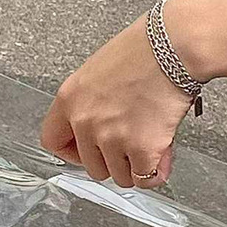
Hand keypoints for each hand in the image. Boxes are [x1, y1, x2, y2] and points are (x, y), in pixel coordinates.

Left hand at [40, 14, 192, 188]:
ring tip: (151, 143)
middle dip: (113, 161)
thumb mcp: (100, 72)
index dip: (73, 153)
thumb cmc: (145, 50)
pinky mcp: (141, 150)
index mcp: (70, 99)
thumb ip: (94, 105)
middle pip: (92, 167)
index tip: (88, 151)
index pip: (53, 141)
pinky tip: (163, 156)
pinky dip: (156, 172)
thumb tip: (106, 134)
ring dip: (136, 166)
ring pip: (120, 176)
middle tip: (130, 146)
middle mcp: (86, 122)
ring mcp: (112, 139)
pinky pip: (145, 179)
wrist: (173, 47)